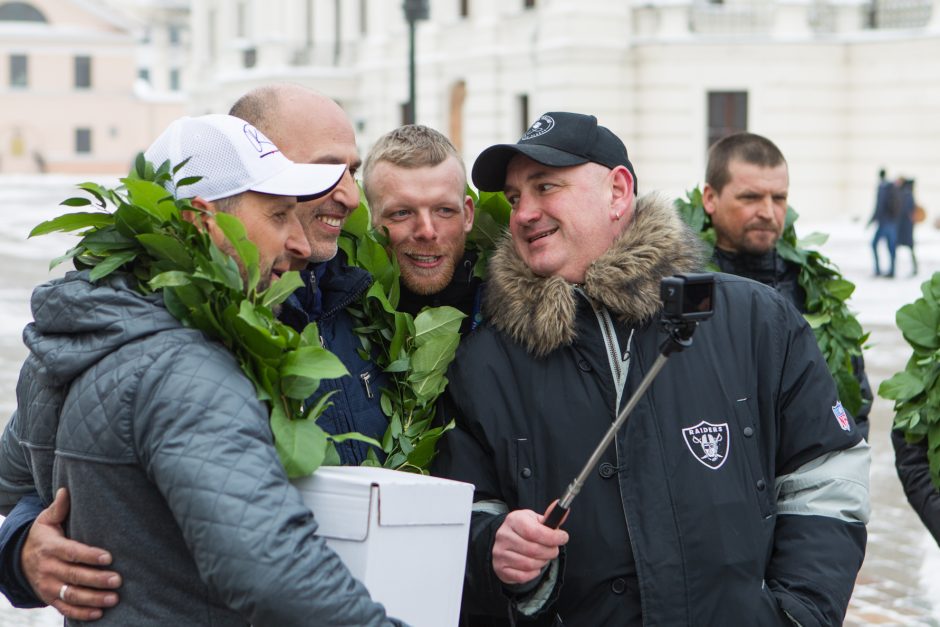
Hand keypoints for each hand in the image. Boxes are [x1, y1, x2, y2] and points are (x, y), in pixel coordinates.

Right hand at [22, 488, 120, 620]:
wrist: (19, 560)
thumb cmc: (42, 536)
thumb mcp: (45, 520)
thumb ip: (59, 508)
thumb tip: (66, 490)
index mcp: (51, 548)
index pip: (72, 552)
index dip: (90, 556)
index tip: (109, 557)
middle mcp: (49, 569)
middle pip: (75, 576)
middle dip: (97, 579)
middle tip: (118, 580)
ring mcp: (49, 586)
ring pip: (72, 595)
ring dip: (93, 598)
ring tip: (114, 598)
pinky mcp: (50, 598)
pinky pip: (65, 608)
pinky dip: (81, 613)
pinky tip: (99, 613)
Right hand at [492, 508, 568, 584]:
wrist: (506, 541)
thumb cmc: (524, 530)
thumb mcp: (535, 520)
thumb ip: (551, 517)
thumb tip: (565, 508)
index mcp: (514, 520)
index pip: (535, 532)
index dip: (553, 537)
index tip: (563, 537)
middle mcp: (504, 536)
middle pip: (534, 550)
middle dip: (550, 551)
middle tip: (554, 549)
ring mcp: (500, 553)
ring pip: (529, 564)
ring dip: (542, 562)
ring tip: (544, 557)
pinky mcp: (500, 568)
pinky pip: (523, 576)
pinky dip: (533, 573)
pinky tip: (534, 566)